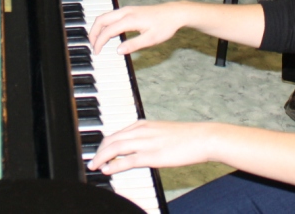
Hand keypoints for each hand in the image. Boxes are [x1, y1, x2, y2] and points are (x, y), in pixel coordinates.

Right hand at [89, 2, 187, 55]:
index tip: (97, 52)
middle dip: (93, 32)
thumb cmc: (165, 26)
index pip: (108, 31)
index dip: (100, 42)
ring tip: (96, 40)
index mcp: (129, 19)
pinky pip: (112, 15)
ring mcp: (128, 10)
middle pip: (101, 19)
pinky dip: (105, 24)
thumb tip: (118, 51)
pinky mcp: (130, 10)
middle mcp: (126, 12)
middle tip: (91, 45)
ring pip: (106, 16)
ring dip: (98, 27)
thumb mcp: (151, 39)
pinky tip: (107, 33)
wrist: (175, 13)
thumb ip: (134, 45)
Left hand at [89, 120, 212, 174]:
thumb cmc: (186, 137)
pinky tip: (107, 170)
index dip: (104, 143)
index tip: (98, 151)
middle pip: (111, 139)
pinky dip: (114, 165)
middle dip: (98, 150)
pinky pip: (127, 160)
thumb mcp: (163, 133)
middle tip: (91, 160)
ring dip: (101, 157)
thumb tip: (139, 150)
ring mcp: (146, 142)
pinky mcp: (152, 155)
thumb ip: (148, 138)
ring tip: (94, 165)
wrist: (203, 137)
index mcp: (144, 124)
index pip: (116, 133)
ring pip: (115, 148)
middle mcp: (142, 130)